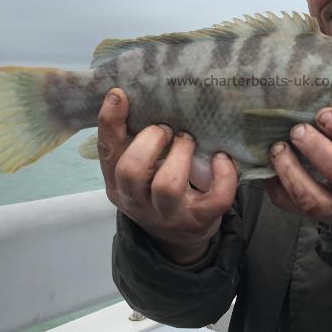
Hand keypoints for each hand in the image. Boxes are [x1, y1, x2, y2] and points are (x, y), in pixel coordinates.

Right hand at [98, 88, 237, 263]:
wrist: (178, 237)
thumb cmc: (156, 188)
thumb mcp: (138, 168)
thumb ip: (132, 140)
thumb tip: (128, 94)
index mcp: (118, 184)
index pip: (108, 153)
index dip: (110, 123)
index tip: (120, 95)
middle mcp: (138, 202)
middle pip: (131, 171)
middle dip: (150, 141)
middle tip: (166, 129)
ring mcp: (169, 214)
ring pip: (167, 186)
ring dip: (180, 155)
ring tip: (188, 140)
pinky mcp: (200, 219)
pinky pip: (215, 199)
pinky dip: (223, 176)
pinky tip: (221, 159)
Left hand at [264, 107, 331, 228]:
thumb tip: (311, 109)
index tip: (324, 114)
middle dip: (317, 150)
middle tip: (298, 130)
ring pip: (314, 199)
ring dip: (291, 172)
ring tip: (278, 149)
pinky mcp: (316, 218)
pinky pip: (291, 206)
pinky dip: (277, 186)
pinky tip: (269, 168)